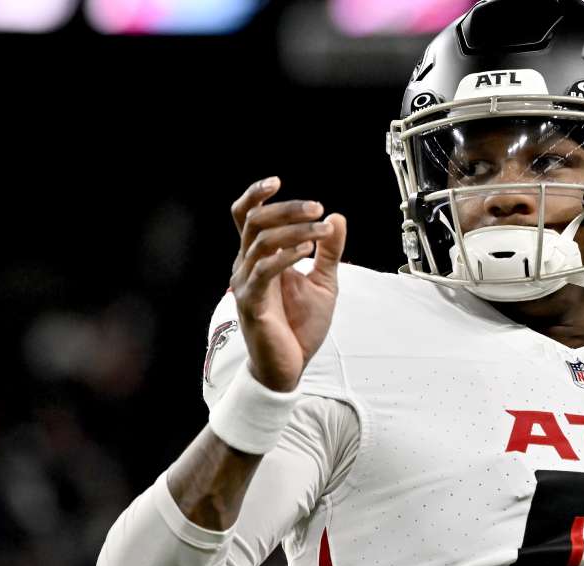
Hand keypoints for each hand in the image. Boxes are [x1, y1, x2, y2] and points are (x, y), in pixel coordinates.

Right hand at [228, 177, 346, 391]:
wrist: (290, 367)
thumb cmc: (300, 326)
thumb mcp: (324, 282)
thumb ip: (329, 251)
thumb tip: (337, 218)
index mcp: (259, 257)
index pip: (246, 218)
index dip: (255, 196)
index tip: (276, 181)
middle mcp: (247, 266)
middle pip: (254, 222)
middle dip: (286, 209)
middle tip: (317, 207)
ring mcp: (247, 283)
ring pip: (262, 242)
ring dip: (294, 230)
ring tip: (322, 229)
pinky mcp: (252, 303)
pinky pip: (264, 270)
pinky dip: (286, 256)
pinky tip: (307, 251)